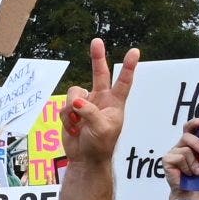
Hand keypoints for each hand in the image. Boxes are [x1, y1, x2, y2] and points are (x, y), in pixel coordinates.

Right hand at [60, 40, 138, 168]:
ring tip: (77, 123)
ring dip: (73, 108)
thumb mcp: (102, 128)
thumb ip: (90, 113)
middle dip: (97, 57)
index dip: (129, 67)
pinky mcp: (70, 112)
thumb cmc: (100, 145)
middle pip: (99, 74)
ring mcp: (85, 104)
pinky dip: (65, 118)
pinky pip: (64, 107)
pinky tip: (72, 128)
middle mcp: (100, 99)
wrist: (84, 158)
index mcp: (115, 103)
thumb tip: (76, 102)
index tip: (134, 51)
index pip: (124, 81)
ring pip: (75, 93)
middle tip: (96, 41)